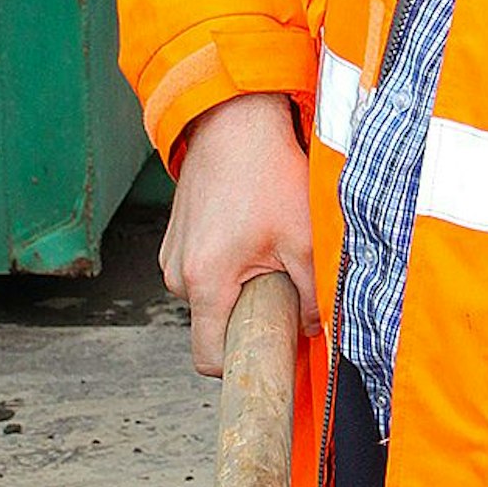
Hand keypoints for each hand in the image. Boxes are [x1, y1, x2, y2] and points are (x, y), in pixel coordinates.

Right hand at [160, 93, 319, 375]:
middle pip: (213, 325)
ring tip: (265, 249)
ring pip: (209, 297)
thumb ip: (312, 295)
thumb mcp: (303, 239)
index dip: (240, 364)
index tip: (269, 351)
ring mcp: (171, 255)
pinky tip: (248, 234)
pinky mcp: (175, 239)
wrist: (235, 122)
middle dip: (247, 315)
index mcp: (205, 281)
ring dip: (238, 287)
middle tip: (280, 283)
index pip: (209, 358)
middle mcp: (177, 273)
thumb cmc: (267, 175)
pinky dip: (226, 265)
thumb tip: (317, 330)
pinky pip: (202, 272)